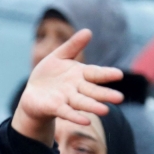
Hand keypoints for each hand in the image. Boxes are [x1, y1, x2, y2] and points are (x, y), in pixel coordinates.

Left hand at [12, 29, 123, 145]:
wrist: (33, 93)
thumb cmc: (49, 74)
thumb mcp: (59, 56)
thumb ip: (73, 46)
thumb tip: (88, 31)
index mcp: (80, 74)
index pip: (95, 73)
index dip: (106, 74)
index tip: (118, 74)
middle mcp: (76, 88)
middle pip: (92, 91)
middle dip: (105, 94)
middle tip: (120, 98)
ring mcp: (67, 99)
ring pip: (82, 103)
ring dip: (93, 107)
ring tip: (105, 111)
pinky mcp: (55, 108)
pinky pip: (66, 112)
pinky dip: (75, 116)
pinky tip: (85, 122)